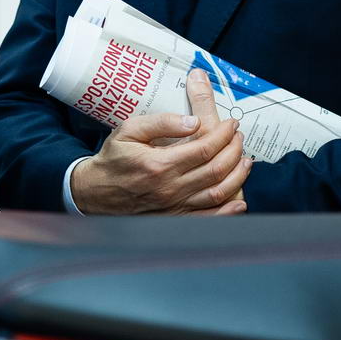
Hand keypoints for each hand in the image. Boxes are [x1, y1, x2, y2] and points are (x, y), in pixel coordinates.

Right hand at [72, 69, 249, 215]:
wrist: (95, 192)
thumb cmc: (112, 159)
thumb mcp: (129, 130)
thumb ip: (161, 122)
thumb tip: (193, 121)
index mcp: (160, 164)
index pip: (205, 146)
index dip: (224, 133)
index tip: (232, 123)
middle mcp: (170, 187)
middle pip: (217, 168)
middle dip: (235, 149)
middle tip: (239, 137)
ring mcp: (174, 206)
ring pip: (218, 192)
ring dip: (238, 175)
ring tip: (245, 160)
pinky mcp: (174, 218)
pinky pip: (209, 217)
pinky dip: (228, 210)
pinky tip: (240, 199)